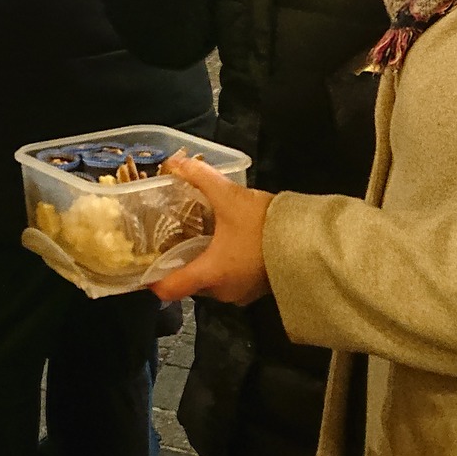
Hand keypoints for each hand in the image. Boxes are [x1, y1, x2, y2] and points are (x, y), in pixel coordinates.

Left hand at [148, 158, 275, 305]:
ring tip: (201, 236)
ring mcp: (244, 293)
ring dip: (206, 263)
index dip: (153, 280)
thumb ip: (200, 177)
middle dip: (182, 263)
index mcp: (209, 274)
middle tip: (174, 239)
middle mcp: (223, 291)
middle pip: (190, 283)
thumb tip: (175, 162)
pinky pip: (233, 280)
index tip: (145, 266)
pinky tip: (229, 242)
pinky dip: (226, 265)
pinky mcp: (260, 289)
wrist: (311, 241)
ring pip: (213, 282)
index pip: (170, 289)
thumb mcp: (229, 197)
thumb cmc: (264, 226)